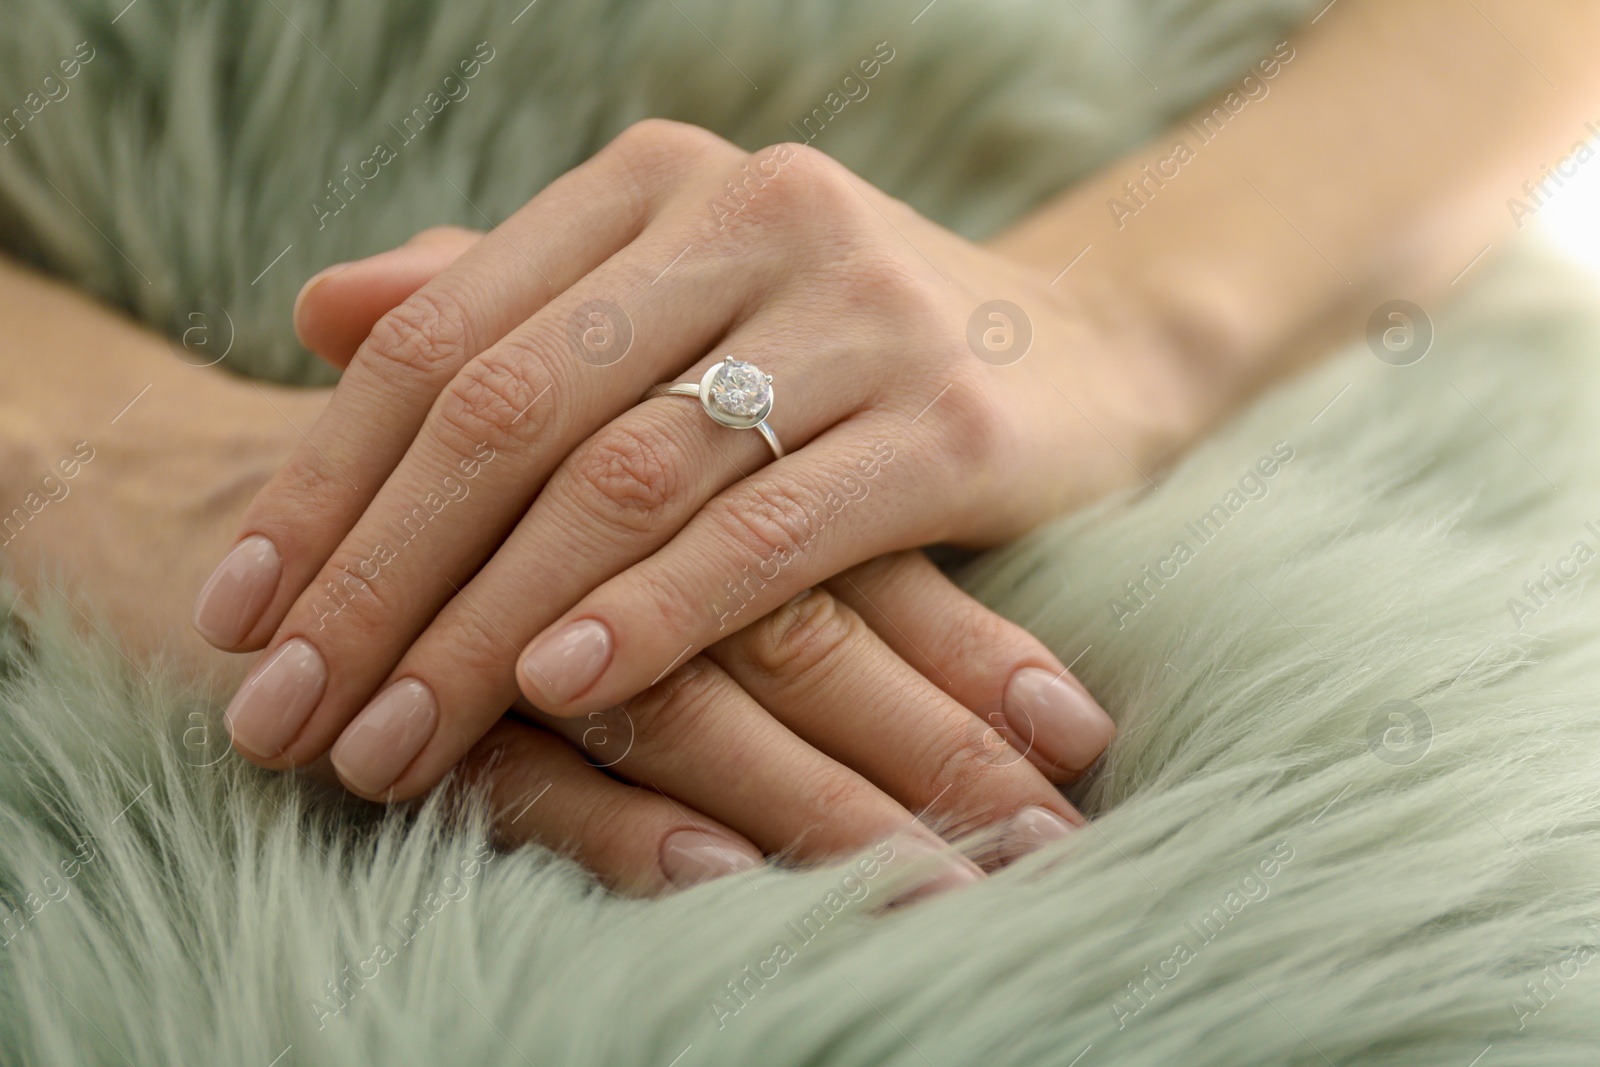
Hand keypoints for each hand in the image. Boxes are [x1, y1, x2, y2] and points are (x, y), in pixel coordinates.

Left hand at [285, 226, 1115, 890]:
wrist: (1082, 351)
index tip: (240, 615)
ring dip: (486, 624)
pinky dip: (652, 613)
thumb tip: (316, 310)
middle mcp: (752, 214)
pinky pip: (767, 531)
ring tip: (392, 738)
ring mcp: (861, 312)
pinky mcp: (951, 423)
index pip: (441, 335)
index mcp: (657, 180)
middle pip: (509, 410)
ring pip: (622, 477)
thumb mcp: (672, 295)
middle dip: (379, 579)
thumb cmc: (840, 339)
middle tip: (288, 713)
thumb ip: (507, 298)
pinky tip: (560, 686)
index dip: (324, 483)